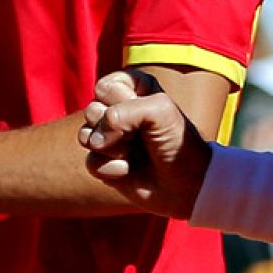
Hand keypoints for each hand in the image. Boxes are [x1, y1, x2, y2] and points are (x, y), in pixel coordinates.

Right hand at [78, 69, 212, 220]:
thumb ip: (121, 112)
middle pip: (92, 110)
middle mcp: (119, 109)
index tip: (146, 112)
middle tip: (139, 137)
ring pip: (85, 135)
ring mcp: (110, 136)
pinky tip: (129, 171)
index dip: (122, 103)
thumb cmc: (177, 141)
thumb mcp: (159, 111)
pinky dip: (111, 169)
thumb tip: (93, 140)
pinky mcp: (105, 161)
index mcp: (135, 88)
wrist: (186, 184)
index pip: (105, 87)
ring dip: (111, 149)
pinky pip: (90, 162)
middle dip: (113, 128)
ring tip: (133, 154)